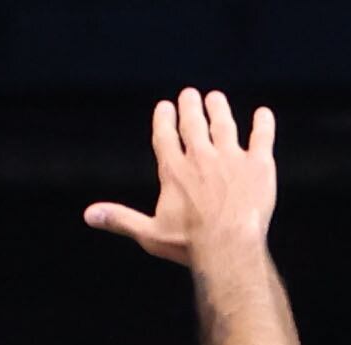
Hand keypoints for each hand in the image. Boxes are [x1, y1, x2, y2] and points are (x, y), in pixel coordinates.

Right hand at [86, 89, 277, 267]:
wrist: (229, 245)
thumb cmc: (187, 244)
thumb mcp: (148, 233)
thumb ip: (120, 219)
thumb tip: (88, 214)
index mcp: (174, 172)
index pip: (165, 138)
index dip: (164, 120)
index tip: (164, 107)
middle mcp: (201, 158)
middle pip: (194, 125)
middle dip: (190, 107)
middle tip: (189, 94)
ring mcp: (231, 158)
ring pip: (224, 125)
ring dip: (219, 110)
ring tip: (215, 98)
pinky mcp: (258, 164)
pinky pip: (262, 137)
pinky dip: (263, 124)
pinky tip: (263, 114)